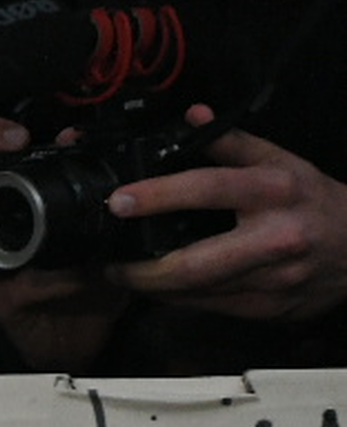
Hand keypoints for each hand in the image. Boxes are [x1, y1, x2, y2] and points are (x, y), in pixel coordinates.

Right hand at [0, 113, 128, 371]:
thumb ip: (81, 172)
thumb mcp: (91, 208)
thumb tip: (73, 136)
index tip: (19, 139)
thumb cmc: (86, 255)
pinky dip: (35, 278)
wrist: (87, 317)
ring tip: (14, 243)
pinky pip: (1, 286)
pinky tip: (63, 275)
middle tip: (2, 194)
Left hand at [105, 111, 346, 324]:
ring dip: (152, 288)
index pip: (208, 189)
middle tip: (109, 264)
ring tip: (126, 276)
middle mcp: (276, 237)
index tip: (119, 202)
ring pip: (196, 293)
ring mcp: (274, 279)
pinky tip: (162, 289)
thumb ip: (234, 142)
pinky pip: (211, 308)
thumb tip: (192, 117)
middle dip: (140, 270)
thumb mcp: (284, 162)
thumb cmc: (317, 201)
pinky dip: (179, 300)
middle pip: (193, 264)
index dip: (158, 195)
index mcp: (276, 191)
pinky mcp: (269, 309)